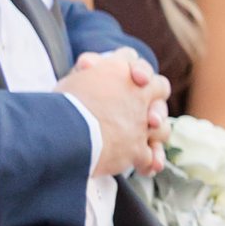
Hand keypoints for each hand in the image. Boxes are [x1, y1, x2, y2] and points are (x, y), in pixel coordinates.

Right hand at [68, 48, 169, 178]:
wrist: (67, 131)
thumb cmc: (62, 104)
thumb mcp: (71, 80)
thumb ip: (85, 73)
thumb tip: (89, 63)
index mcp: (118, 70)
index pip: (130, 58)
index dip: (130, 66)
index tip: (130, 76)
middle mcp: (137, 92)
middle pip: (160, 86)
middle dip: (155, 97)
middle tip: (145, 109)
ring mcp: (141, 122)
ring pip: (162, 126)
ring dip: (156, 133)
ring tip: (145, 141)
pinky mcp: (138, 148)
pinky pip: (151, 156)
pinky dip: (150, 162)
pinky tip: (147, 167)